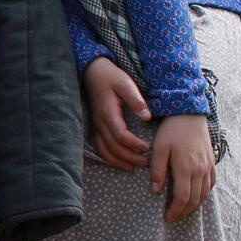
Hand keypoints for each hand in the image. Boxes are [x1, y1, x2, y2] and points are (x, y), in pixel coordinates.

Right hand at [83, 56, 150, 172]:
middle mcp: (99, 122)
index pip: (120, 135)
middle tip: (146, 162)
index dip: (133, 144)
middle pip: (113, 147)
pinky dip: (107, 157)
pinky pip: (98, 147)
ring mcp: (95, 126)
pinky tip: (118, 162)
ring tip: (133, 167)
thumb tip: (147, 117)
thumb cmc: (111, 77)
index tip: (147, 147)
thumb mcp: (126, 83)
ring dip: (118, 161)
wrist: (93, 72)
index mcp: (108, 113)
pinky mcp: (95, 127)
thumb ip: (136, 100)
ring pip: (104, 150)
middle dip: (129, 157)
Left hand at [150, 114, 216, 222]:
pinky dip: (204, 194)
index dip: (175, 211)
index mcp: (186, 168)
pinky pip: (211, 184)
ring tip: (183, 211)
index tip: (167, 218)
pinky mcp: (212, 162)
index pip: (182, 198)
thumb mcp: (159, 149)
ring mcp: (208, 166)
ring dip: (194, 206)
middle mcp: (200, 170)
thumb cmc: (171, 131)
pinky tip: (196, 197)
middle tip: (173, 218)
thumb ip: (158, 171)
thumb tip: (155, 192)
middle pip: (195, 199)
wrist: (190, 114)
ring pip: (205, 194)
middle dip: (184, 212)